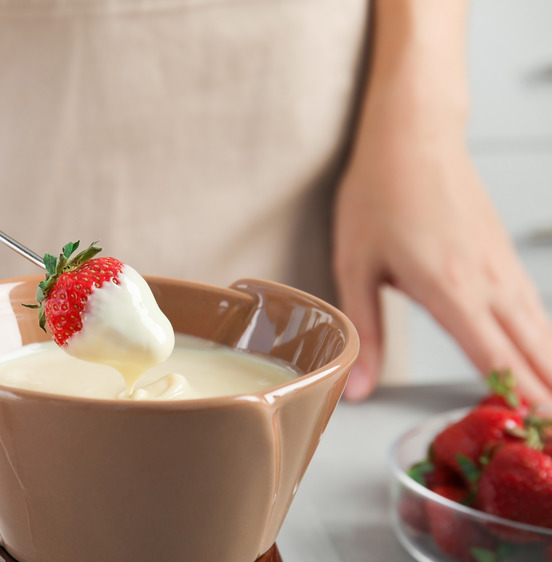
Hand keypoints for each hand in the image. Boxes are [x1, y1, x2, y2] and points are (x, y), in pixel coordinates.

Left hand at [334, 131, 551, 403]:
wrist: (413, 133)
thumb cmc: (379, 193)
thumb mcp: (355, 266)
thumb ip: (365, 332)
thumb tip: (357, 388)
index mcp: (448, 289)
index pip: (496, 361)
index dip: (520, 404)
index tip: (538, 435)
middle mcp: (488, 283)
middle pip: (534, 354)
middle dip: (550, 400)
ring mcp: (503, 267)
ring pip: (544, 333)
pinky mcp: (505, 256)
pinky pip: (537, 309)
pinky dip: (549, 343)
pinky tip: (550, 361)